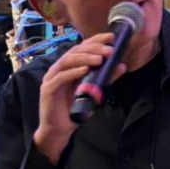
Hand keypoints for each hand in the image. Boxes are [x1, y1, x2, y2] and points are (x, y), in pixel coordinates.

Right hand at [33, 34, 121, 158]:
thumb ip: (106, 79)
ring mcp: (51, 78)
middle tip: (109, 50)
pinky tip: (85, 70)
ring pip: (67, 61)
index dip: (96, 40)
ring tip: (100, 59)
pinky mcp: (47, 89)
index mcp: (68, 67)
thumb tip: (122, 66)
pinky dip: (73, 72)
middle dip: (93, 48)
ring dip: (85, 58)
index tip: (111, 37)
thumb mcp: (94, 92)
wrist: (58, 131)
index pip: (81, 48)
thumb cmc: (73, 111)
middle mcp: (58, 69)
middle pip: (75, 52)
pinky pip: (61, 77)